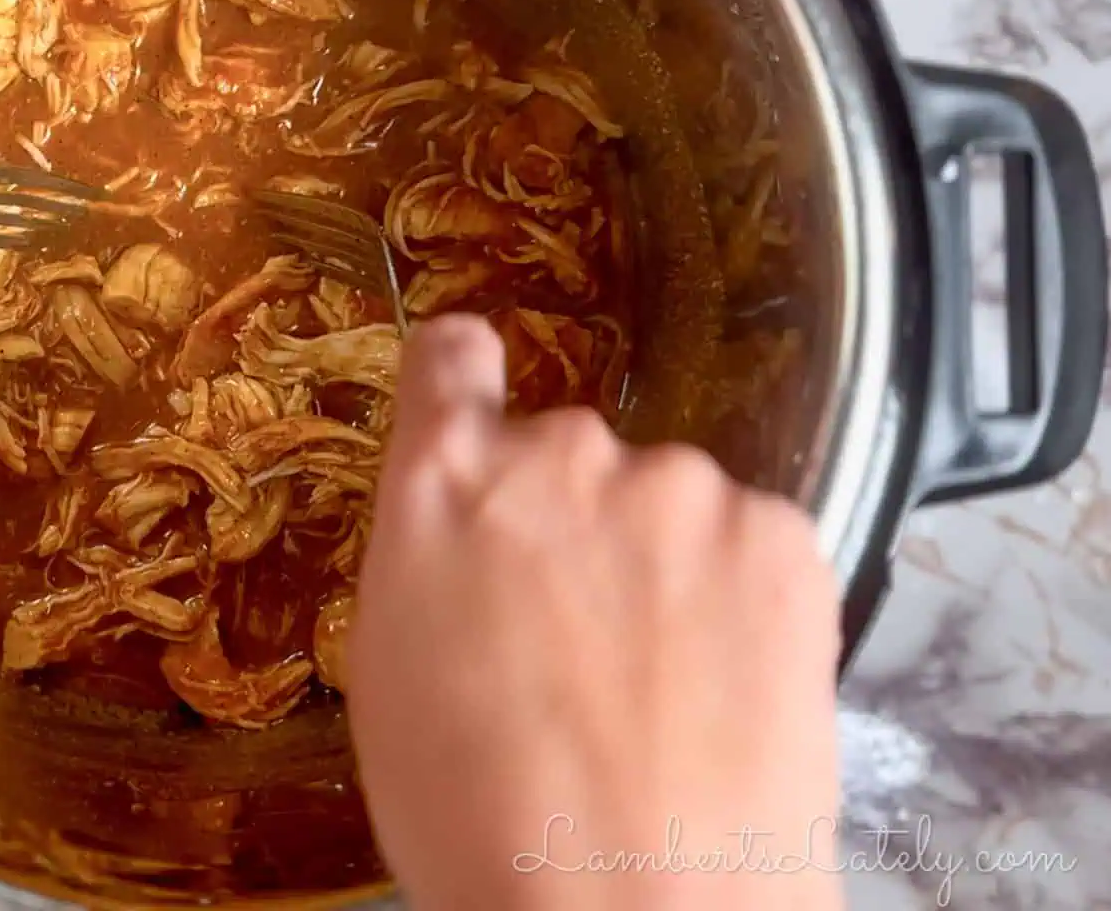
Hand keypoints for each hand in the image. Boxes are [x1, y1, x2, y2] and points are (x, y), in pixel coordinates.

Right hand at [349, 316, 842, 910]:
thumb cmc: (478, 819)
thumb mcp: (393, 670)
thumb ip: (432, 556)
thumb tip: (470, 531)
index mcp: (445, 482)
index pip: (450, 356)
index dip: (462, 378)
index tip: (475, 398)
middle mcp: (563, 454)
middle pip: (567, 453)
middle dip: (569, 521)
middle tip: (579, 633)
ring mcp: (680, 490)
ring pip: (666, 503)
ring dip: (662, 561)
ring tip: (664, 682)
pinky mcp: (782, 537)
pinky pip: (749, 540)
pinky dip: (741, 596)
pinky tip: (724, 685)